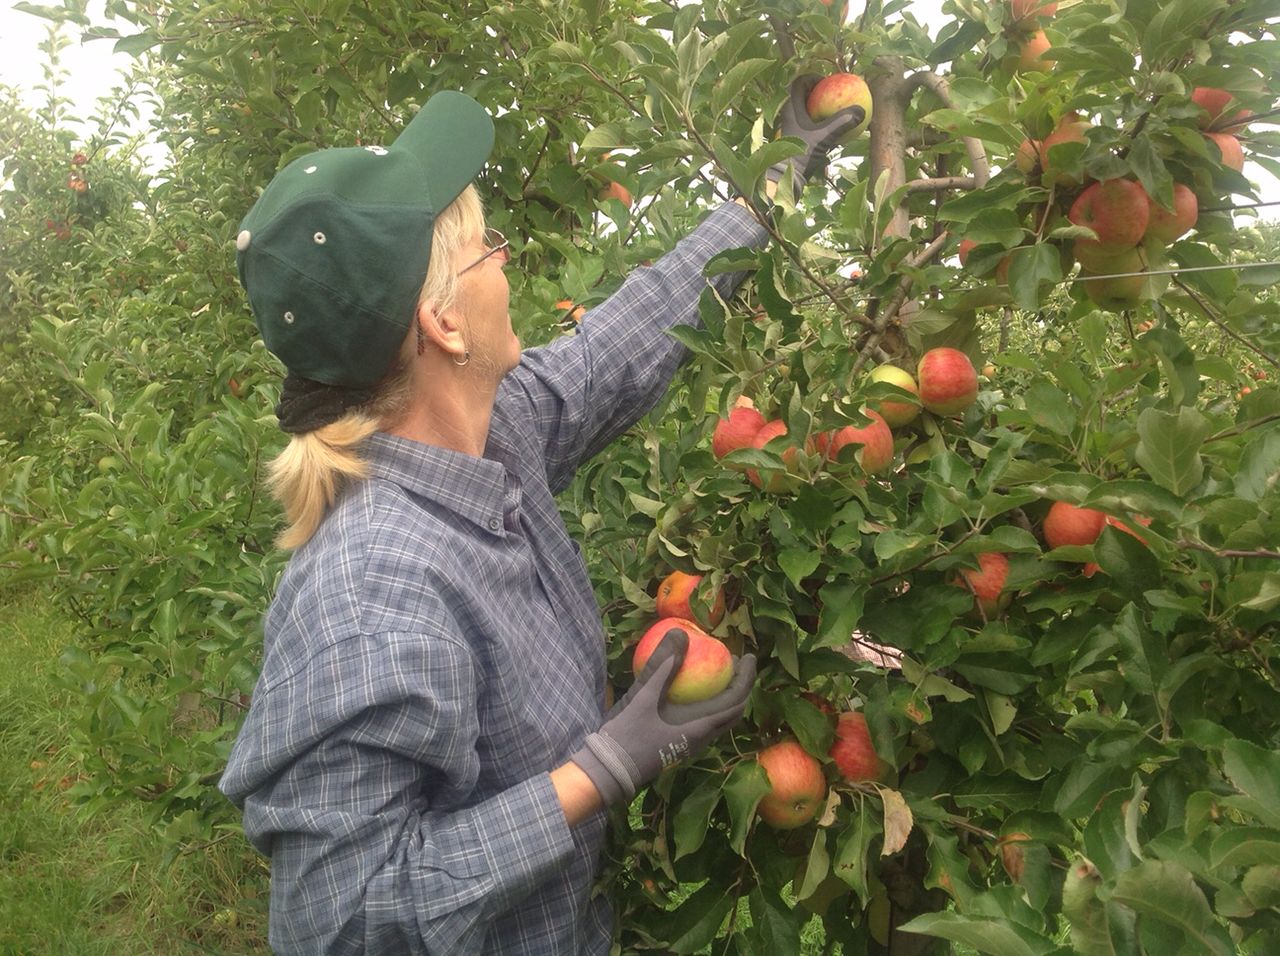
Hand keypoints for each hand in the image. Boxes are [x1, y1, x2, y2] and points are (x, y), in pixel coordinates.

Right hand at [570, 629, 755, 805]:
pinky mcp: (680, 746)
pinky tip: (693, 693)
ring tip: (719, 674)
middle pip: (732, 712)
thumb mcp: (643, 694)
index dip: (746, 678)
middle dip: (739, 686)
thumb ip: (663, 664)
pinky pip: (706, 723)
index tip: (749, 657)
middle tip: (735, 663)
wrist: (610, 770)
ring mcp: (691, 744)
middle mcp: (701, 738)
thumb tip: (681, 632)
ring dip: (725, 696)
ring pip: (720, 720)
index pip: (735, 701)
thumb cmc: (627, 733)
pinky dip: (710, 705)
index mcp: (700, 727)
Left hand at [766, 74, 867, 192]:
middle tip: (833, 94)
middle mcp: (787, 114)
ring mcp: (790, 126)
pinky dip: (818, 122)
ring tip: (834, 110)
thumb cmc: (801, 155)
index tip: (827, 82)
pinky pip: (807, 123)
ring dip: (818, 107)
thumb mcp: (824, 137)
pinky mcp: (794, 137)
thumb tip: (861, 110)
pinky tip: (832, 130)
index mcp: (790, 107)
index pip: (799, 82)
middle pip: (802, 94)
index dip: (813, 77)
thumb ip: (842, 123)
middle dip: (818, 91)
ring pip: (805, 109)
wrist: (786, 177)